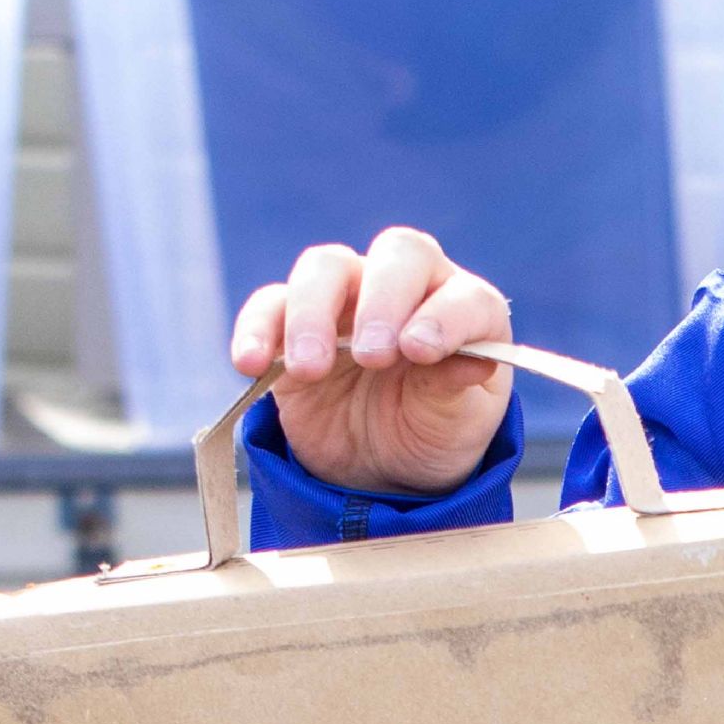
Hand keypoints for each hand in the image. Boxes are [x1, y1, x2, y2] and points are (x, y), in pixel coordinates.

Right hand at [229, 224, 511, 497]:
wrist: (381, 469)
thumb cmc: (433, 432)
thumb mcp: (455, 422)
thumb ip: (458, 387)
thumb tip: (473, 363)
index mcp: (462, 309)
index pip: (461, 293)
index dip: (444, 316)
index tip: (420, 353)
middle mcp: (407, 289)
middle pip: (397, 254)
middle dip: (383, 301)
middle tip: (372, 358)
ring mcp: (348, 300)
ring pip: (326, 268)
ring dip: (314, 314)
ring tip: (309, 370)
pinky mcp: (293, 324)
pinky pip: (269, 306)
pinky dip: (256, 329)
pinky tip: (250, 364)